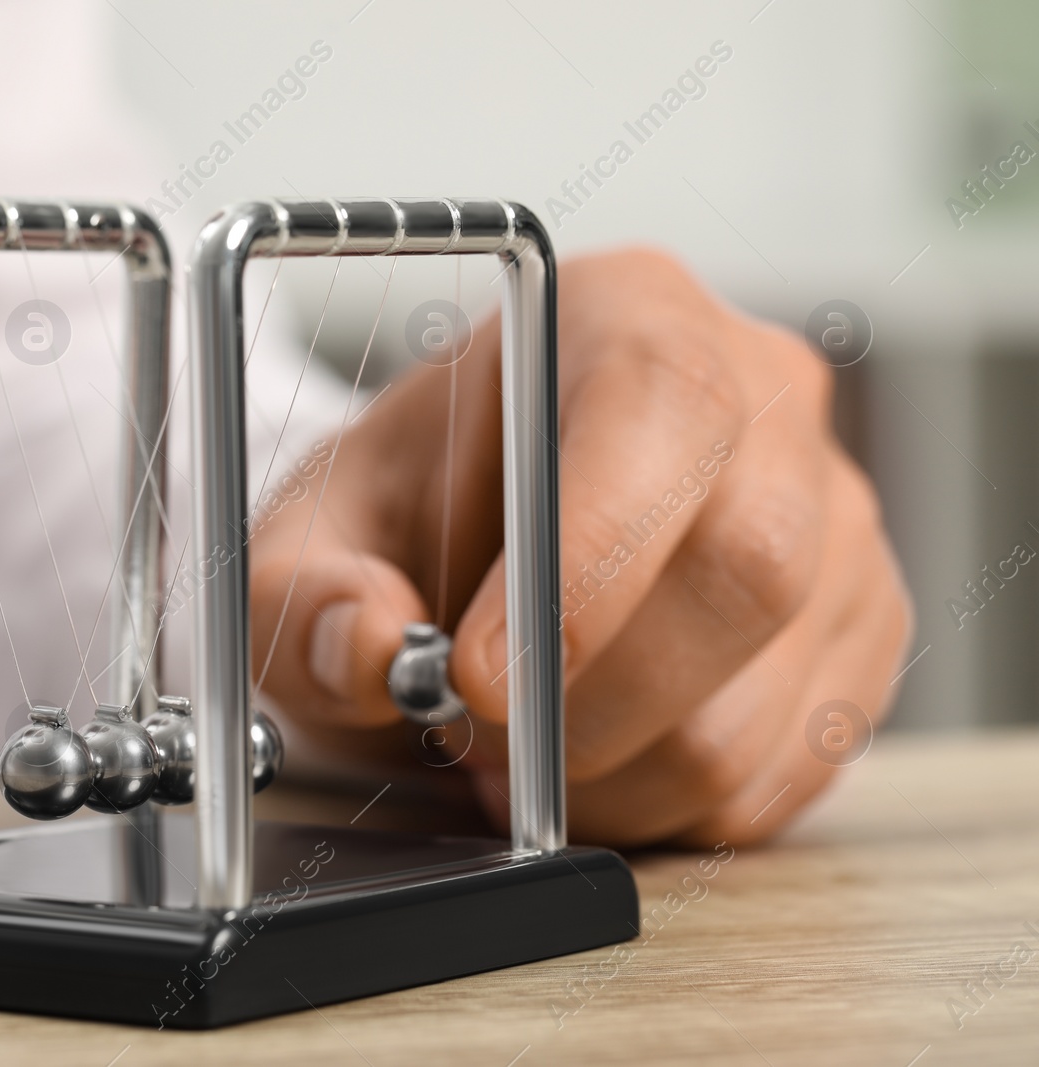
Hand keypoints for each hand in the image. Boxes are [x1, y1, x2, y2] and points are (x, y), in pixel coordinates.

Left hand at [248, 249, 912, 846]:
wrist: (471, 539)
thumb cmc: (412, 508)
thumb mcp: (314, 530)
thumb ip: (302, 586)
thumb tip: (365, 646)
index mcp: (627, 314)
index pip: (664, 408)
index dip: (584, 562)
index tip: (477, 681)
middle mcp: (762, 398)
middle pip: (750, 567)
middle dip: (591, 705)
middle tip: (478, 743)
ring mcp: (834, 519)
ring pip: (764, 703)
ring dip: (612, 778)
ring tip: (516, 757)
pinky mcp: (857, 632)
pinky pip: (786, 773)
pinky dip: (663, 810)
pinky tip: (590, 768)